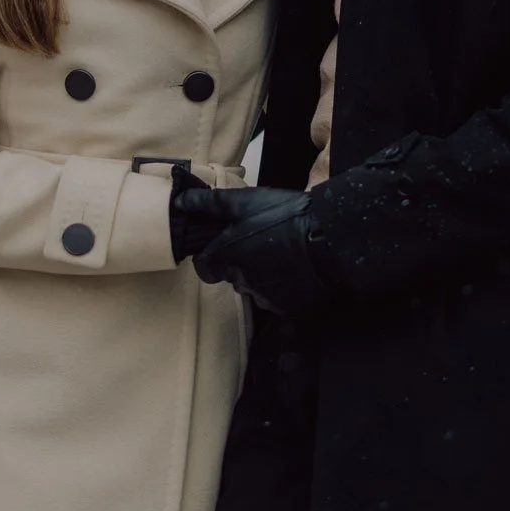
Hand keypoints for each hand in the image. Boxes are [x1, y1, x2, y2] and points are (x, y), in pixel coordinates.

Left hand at [169, 172, 333, 316]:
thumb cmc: (284, 217)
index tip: (229, 241)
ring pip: (256, 288)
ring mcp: (267, 299)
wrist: (330, 240)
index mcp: (226, 260)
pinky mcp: (290, 308)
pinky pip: (279, 298)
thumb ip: (208, 204)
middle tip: (262, 239)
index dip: (214, 253)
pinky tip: (297, 267)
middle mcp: (241, 285)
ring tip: (283, 251)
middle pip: (232, 275)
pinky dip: (284, 285)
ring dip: (264, 274)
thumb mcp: (244, 202)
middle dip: (242, 261)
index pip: (204, 267)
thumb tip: (179, 202)